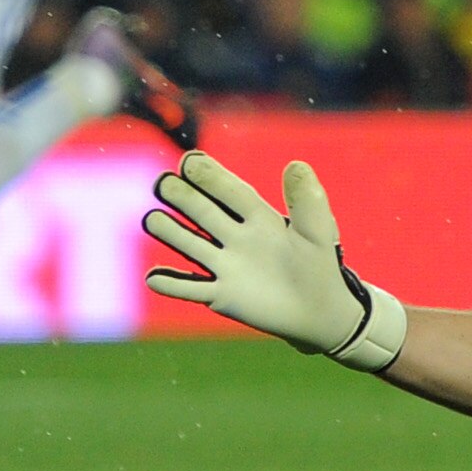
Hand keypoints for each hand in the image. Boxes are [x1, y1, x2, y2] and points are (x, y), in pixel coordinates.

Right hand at [143, 153, 407, 371]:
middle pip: (204, 213)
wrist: (319, 309)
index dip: (212, 176)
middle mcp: (236, 238)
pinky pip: (190, 288)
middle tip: (163, 183)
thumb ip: (307, 200)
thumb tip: (296, 164)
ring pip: (190, 245)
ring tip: (152, 220)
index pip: (231, 192)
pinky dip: (172, 284)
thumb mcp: (317, 231)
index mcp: (260, 218)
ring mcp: (226, 266)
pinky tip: (154, 277)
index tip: (191, 161)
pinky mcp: (221, 295)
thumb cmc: (319, 265)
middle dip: (183, 197)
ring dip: (170, 232)